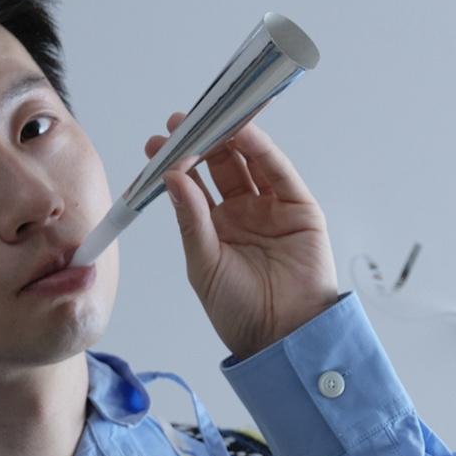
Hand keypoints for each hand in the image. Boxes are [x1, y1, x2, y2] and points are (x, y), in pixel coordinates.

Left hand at [149, 111, 344, 361]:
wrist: (283, 336)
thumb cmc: (239, 312)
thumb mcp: (205, 264)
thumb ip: (192, 219)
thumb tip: (173, 177)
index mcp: (215, 228)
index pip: (193, 184)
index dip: (177, 161)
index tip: (157, 143)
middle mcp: (243, 212)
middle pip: (220, 165)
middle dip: (200, 141)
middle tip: (178, 123)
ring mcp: (271, 207)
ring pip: (248, 161)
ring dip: (228, 137)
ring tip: (206, 118)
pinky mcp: (299, 208)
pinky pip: (278, 171)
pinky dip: (261, 148)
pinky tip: (241, 132)